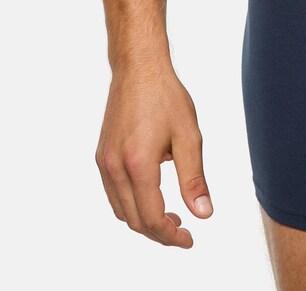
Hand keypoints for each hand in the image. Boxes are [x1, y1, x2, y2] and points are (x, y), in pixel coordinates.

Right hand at [95, 63, 213, 247]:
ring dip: (143, 220)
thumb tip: (203, 213)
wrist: (139, 68)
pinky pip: (113, 193)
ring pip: (121, 210)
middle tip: (183, 230)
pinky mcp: (102, 155)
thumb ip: (194, 178)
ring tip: (170, 214)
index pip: (151, 218)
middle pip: (134, 220)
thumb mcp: (189, 136)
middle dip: (159, 232)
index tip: (189, 238)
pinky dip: (131, 204)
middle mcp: (115, 167)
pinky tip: (152, 194)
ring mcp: (104, 162)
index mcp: (138, 163)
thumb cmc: (165, 96)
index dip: (171, 235)